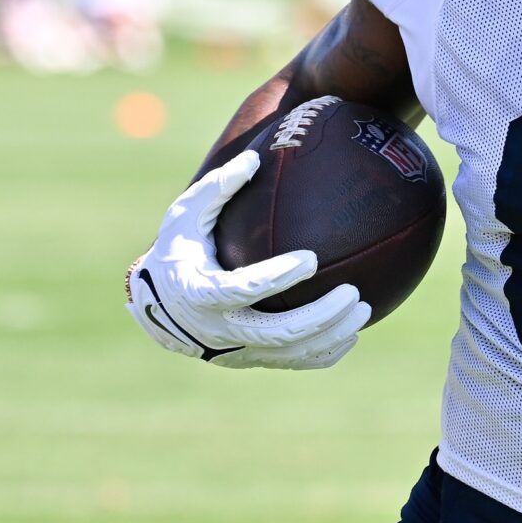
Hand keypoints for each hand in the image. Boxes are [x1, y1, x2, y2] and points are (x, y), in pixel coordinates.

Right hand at [126, 150, 369, 369]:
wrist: (156, 303)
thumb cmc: (178, 250)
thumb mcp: (185, 216)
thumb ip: (216, 188)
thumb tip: (254, 158)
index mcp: (200, 292)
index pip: (242, 290)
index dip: (276, 278)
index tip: (311, 258)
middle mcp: (218, 329)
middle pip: (276, 332)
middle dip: (320, 316)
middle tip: (354, 292)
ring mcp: (235, 350)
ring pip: (289, 352)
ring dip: (330, 335)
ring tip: (365, 309)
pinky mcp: (249, 359)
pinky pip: (291, 364)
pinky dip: (323, 354)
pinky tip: (352, 335)